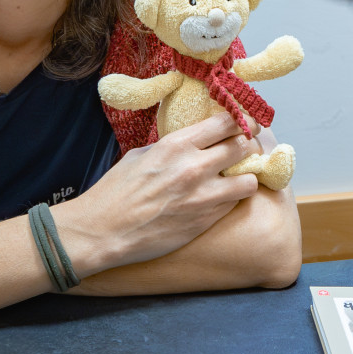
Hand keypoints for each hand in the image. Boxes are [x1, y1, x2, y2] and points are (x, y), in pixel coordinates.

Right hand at [55, 113, 261, 274]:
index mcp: (177, 145)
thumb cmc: (116, 192)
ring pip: (250, 181)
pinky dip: (232, 200)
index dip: (243, 121)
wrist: (103, 231)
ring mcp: (203, 197)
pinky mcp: (205, 221)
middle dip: (248, 147)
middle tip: (246, 150)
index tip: (247, 124)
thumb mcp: (142, 155)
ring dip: (246, 178)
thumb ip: (174, 147)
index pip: (227, 123)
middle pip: (244, 147)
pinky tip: (220, 199)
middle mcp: (195, 168)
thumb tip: (196, 142)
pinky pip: (233, 205)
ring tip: (237, 179)